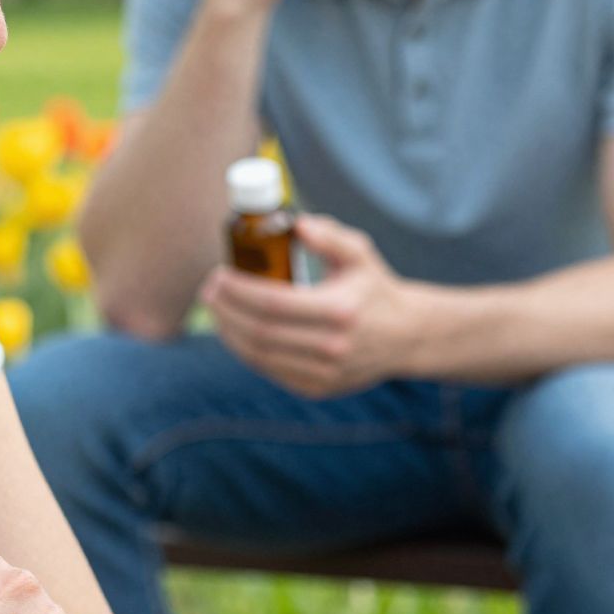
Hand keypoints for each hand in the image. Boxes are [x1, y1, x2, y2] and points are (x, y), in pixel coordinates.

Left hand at [200, 214, 417, 396]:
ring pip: (259, 356)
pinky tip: (235, 332)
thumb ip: (330, 236)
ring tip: (216, 311)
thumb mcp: (360, 254)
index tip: (218, 275)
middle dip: (225, 311)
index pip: (273, 303)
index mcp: (340, 310)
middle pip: (260, 333)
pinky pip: (270, 371)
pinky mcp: (318, 389)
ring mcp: (325, 373)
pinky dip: (246, 351)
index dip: (238, 291)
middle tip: (208, 292)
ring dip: (229, 333)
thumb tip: (296, 224)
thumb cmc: (373, 288)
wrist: (405, 336)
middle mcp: (333, 346)